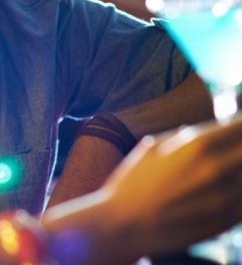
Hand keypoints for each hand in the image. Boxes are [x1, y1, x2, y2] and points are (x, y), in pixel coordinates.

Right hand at [101, 116, 241, 255]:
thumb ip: (182, 136)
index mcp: (196, 146)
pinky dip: (239, 193)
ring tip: (222, 172)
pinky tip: (221, 192)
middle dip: (240, 148)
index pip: (240, 127)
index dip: (239, 127)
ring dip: (239, 172)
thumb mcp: (152, 147)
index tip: (236, 130)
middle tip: (230, 152)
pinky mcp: (227, 221)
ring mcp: (224, 197)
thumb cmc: (132, 184)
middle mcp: (216, 169)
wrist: (123, 225)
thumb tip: (203, 130)